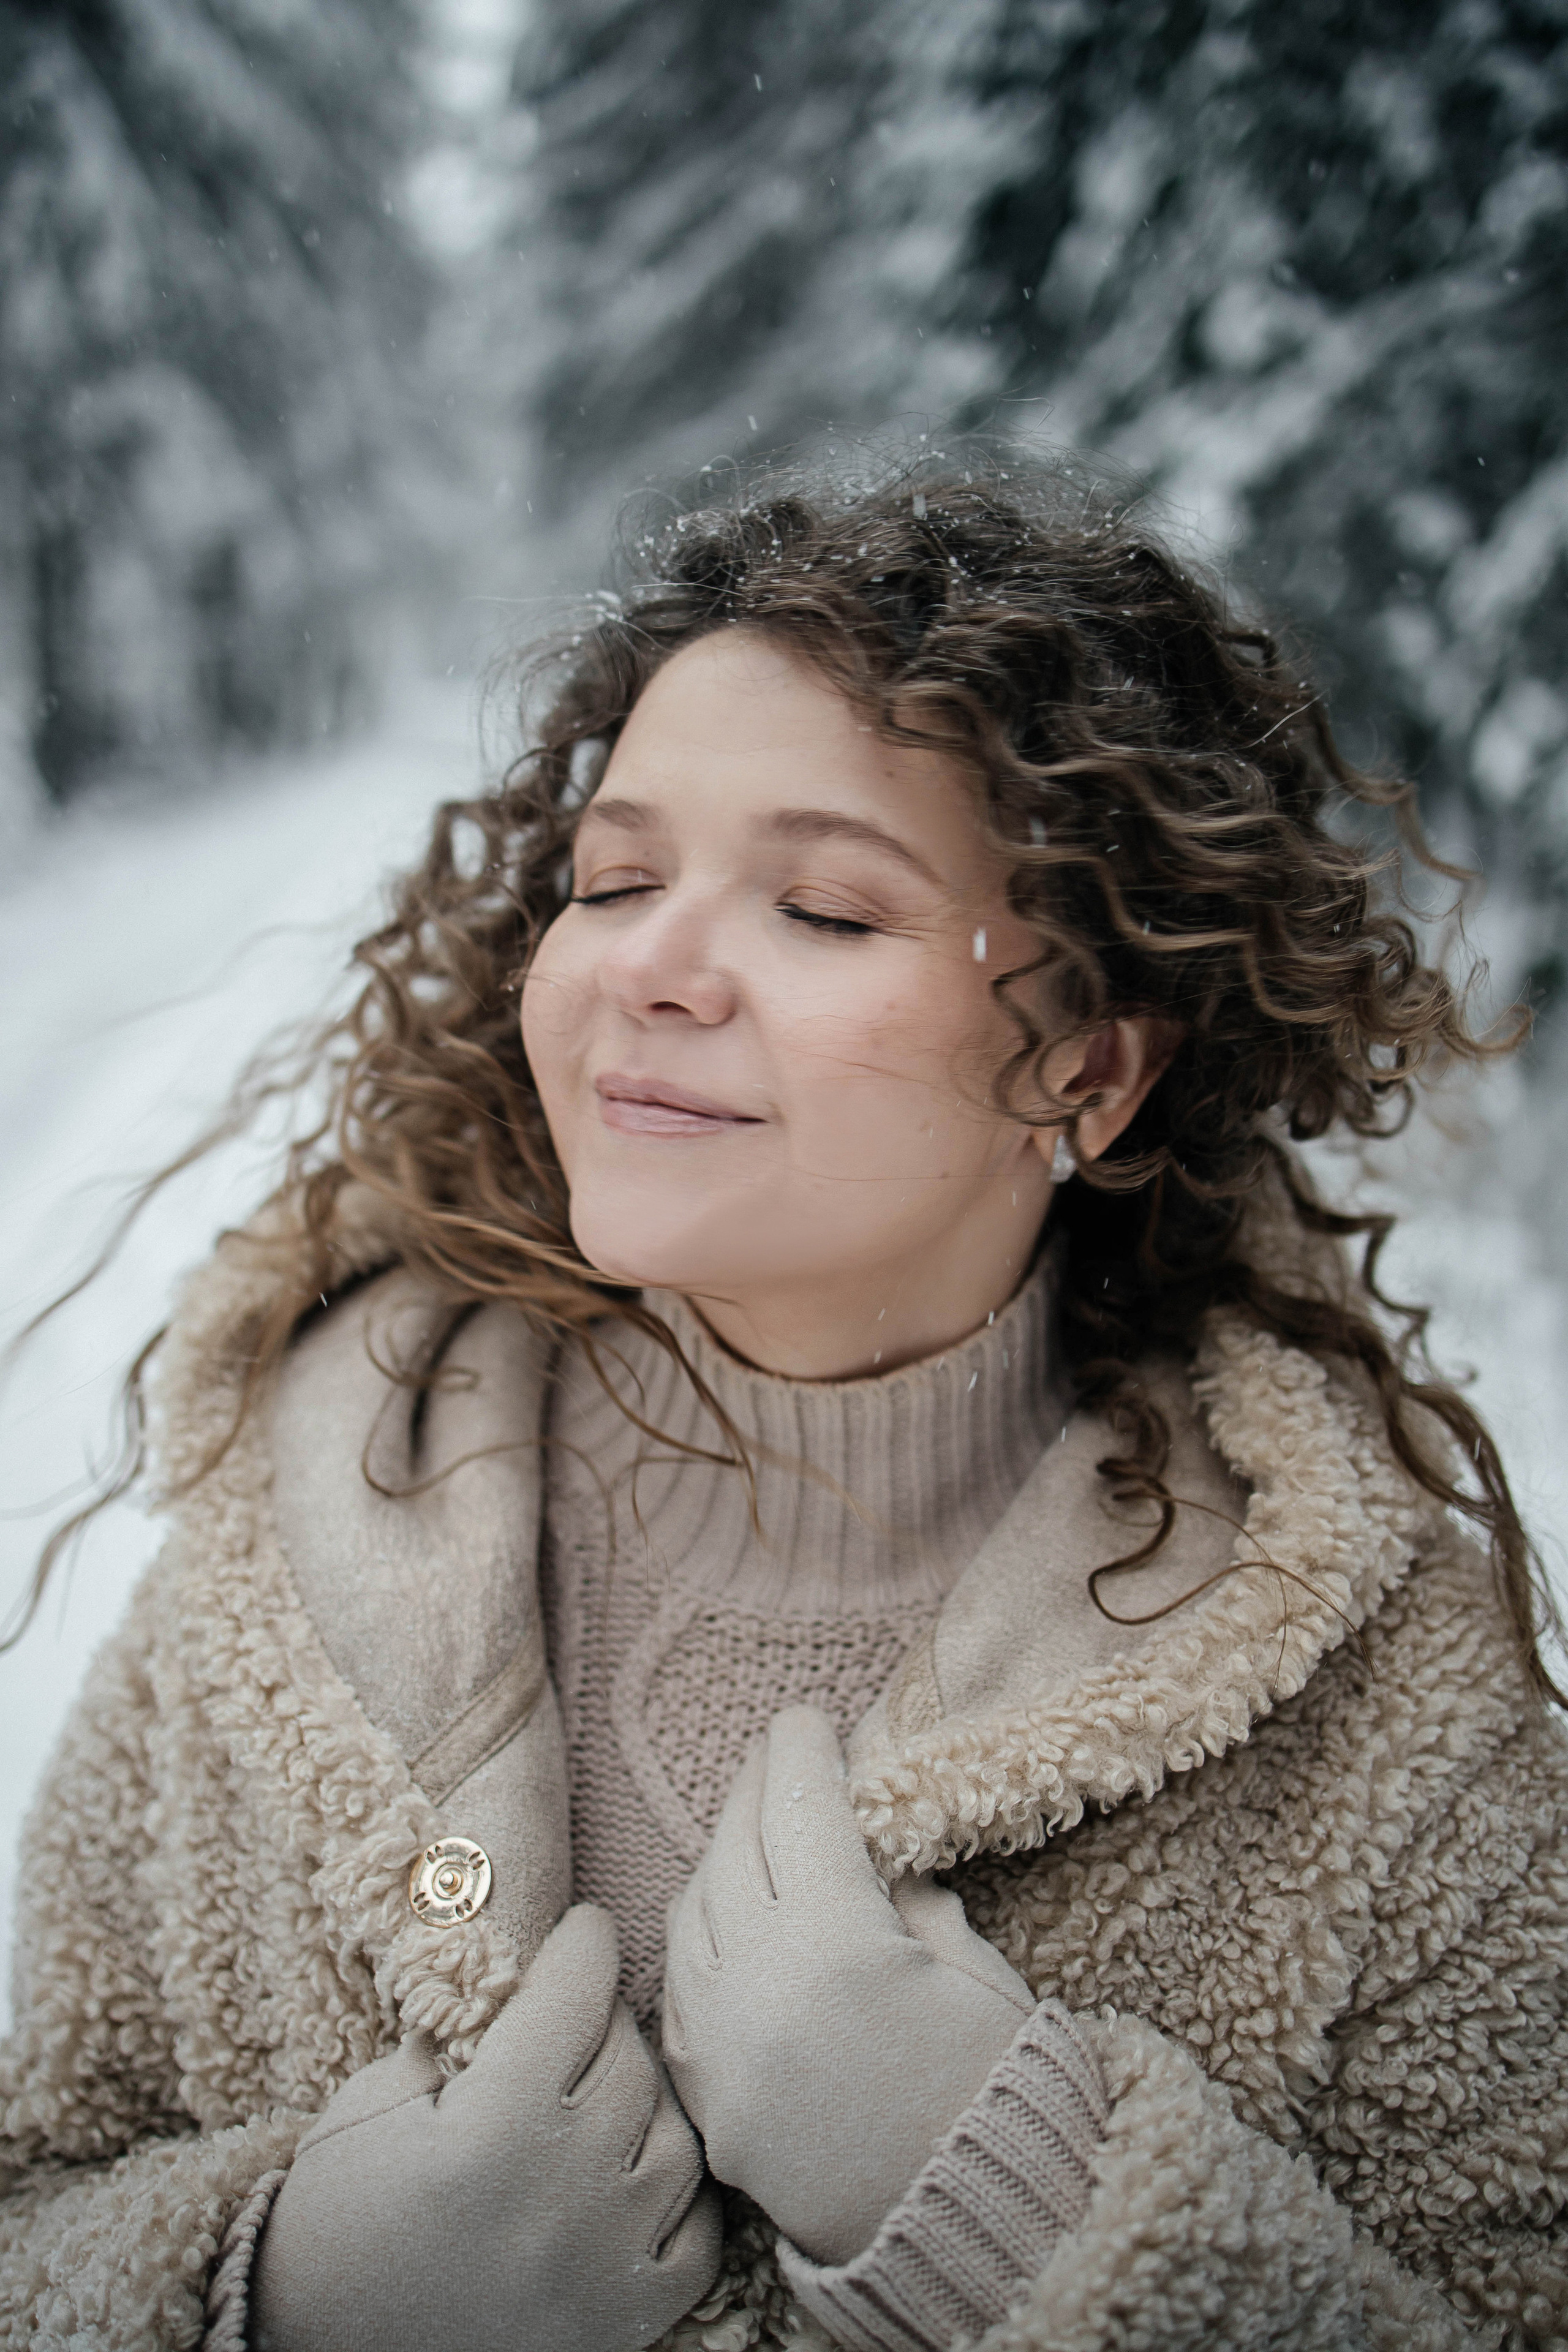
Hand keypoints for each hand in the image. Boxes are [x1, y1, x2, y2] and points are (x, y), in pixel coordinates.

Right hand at [252, 1903, 720, 2351]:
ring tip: (602, 2095)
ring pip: (676, 2139)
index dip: (584, 1945)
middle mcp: (563, 2192)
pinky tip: (638, 2173)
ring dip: (644, 2105)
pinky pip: (699, 2235)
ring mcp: (601, 2262)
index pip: (575, 1994)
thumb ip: (447, 2038)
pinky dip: (679, 2197)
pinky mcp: (623, 2322)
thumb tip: (510, 1985)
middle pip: (628, 2059)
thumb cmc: (335, 2223)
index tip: (585, 1927)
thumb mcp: (370, 2108)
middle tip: (575, 2016)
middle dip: (604, 2019)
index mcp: (494, 2127)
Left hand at [662, 1706, 1034, 2267]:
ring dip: (720, 1859)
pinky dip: (698, 1941)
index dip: (802, 1752)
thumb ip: (910, 1896)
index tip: (807, 1718)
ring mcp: (720, 2044)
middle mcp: (760, 1984)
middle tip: (779, 1756)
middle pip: (736, 1847)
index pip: (801, 1808)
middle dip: (757, 1789)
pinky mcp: (707, 2098)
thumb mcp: (971, 1973)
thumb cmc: (995, 2092)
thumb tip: (872, 1847)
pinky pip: (678, 1990)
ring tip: (752, 1832)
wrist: (969, 2233)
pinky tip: (727, 1922)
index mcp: (837, 1941)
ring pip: (690, 1912)